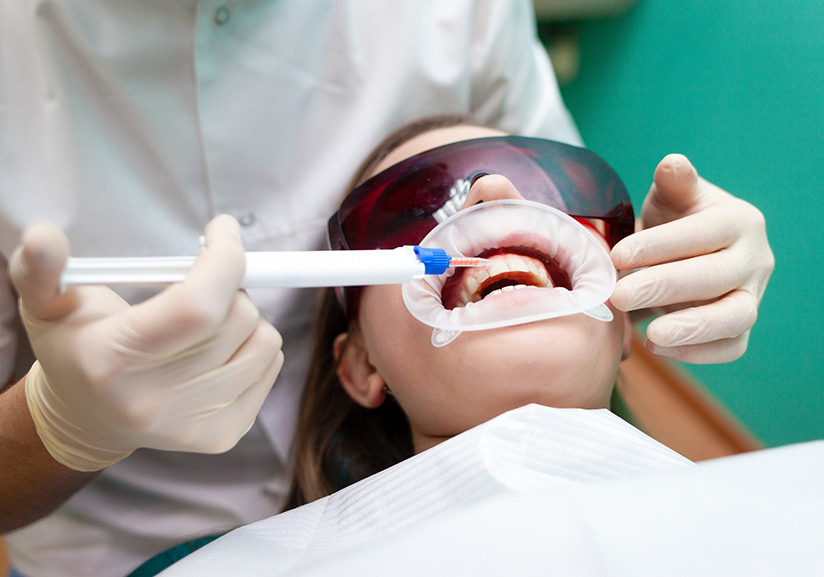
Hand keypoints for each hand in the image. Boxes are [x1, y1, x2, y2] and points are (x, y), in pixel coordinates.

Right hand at [10, 215, 283, 470]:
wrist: (89, 417)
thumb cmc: (76, 348)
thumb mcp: (45, 304)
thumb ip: (41, 269)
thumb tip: (43, 237)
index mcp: (112, 362)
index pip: (197, 307)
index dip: (224, 259)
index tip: (221, 230)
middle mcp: (154, 401)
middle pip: (237, 319)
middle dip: (229, 284)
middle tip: (201, 282)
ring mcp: (192, 425)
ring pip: (264, 343)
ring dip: (246, 316)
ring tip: (208, 318)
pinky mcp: (223, 436)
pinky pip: (271, 366)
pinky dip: (255, 344)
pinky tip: (220, 347)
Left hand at [610, 155, 773, 363]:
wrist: (688, 253)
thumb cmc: (676, 221)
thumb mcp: (672, 198)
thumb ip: (674, 184)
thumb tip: (672, 163)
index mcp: (738, 221)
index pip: (703, 233)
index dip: (661, 246)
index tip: (617, 256)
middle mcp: (754, 259)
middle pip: (716, 277)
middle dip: (665, 287)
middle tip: (619, 296)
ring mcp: (753, 296)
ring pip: (736, 317)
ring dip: (692, 329)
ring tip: (650, 335)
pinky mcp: (741, 327)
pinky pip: (731, 346)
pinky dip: (698, 353)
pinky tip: (656, 347)